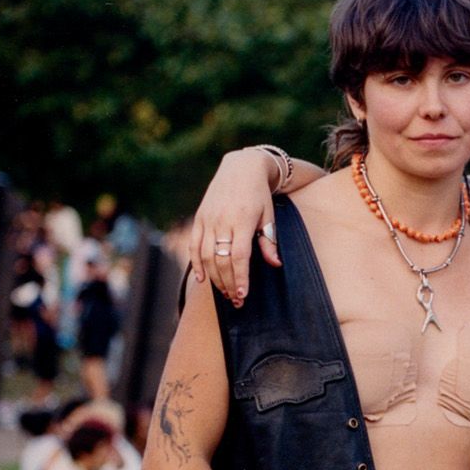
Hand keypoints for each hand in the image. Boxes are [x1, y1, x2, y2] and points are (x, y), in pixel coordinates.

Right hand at [188, 149, 284, 303]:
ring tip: (224, 293)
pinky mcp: (199, 217)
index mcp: (242, 220)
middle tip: (236, 301)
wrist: (241, 168)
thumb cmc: (260, 195)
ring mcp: (208, 219)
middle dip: (228, 283)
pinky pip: (194, 244)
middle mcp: (222, 220)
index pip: (239, 256)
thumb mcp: (269, 216)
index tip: (243, 295)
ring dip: (214, 277)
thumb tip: (275, 264)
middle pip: (221, 259)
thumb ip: (269, 241)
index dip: (240, 278)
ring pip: (206, 255)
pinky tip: (202, 279)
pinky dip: (196, 263)